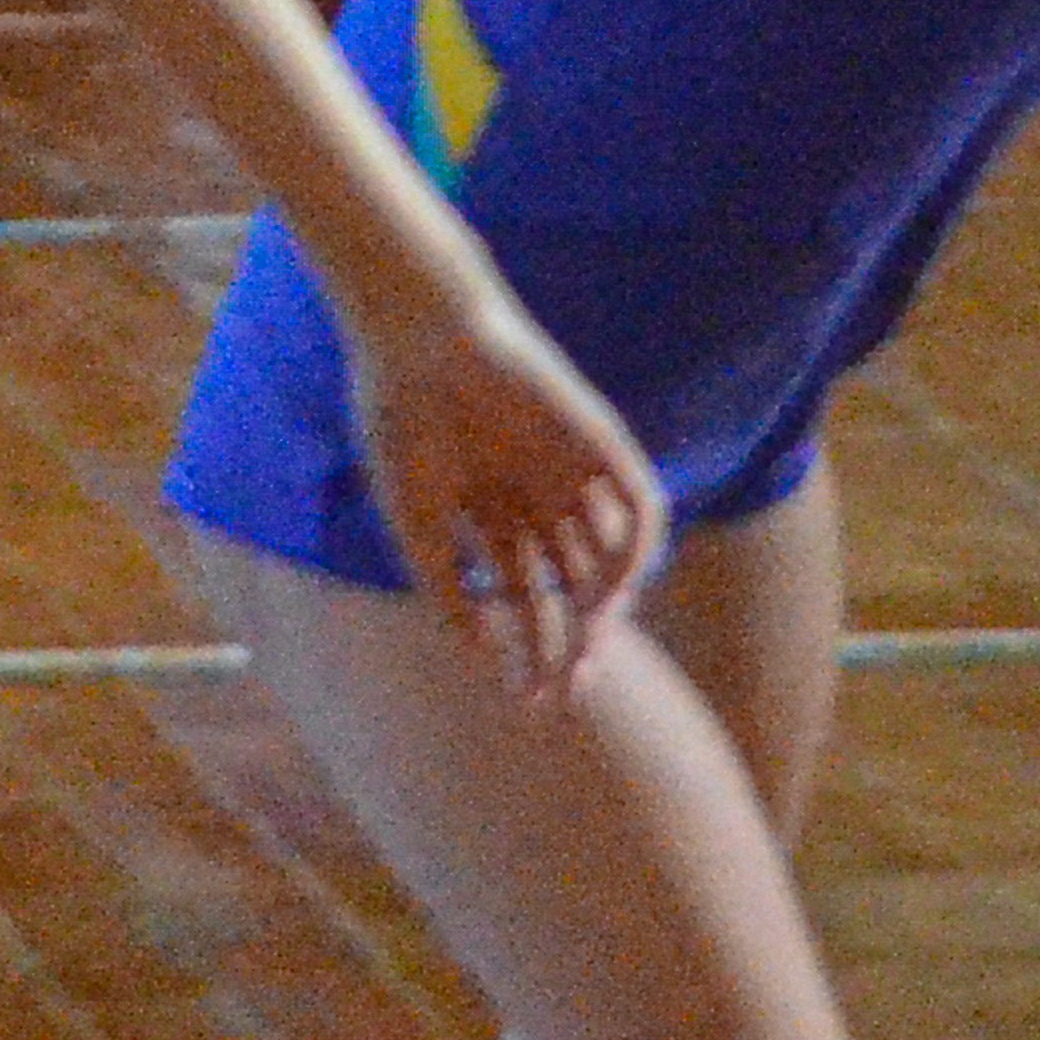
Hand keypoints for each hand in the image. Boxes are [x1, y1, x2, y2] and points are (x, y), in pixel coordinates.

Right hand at [347, 290, 666, 704]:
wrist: (417, 336)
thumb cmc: (400, 424)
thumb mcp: (416, 523)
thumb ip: (446, 592)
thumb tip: (480, 660)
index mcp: (491, 515)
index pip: (524, 597)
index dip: (529, 652)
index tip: (528, 702)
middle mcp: (537, 499)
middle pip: (571, 588)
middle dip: (574, 643)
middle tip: (570, 690)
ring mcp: (571, 471)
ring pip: (608, 555)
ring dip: (607, 607)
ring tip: (588, 642)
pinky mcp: (599, 441)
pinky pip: (638, 505)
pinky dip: (635, 552)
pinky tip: (612, 589)